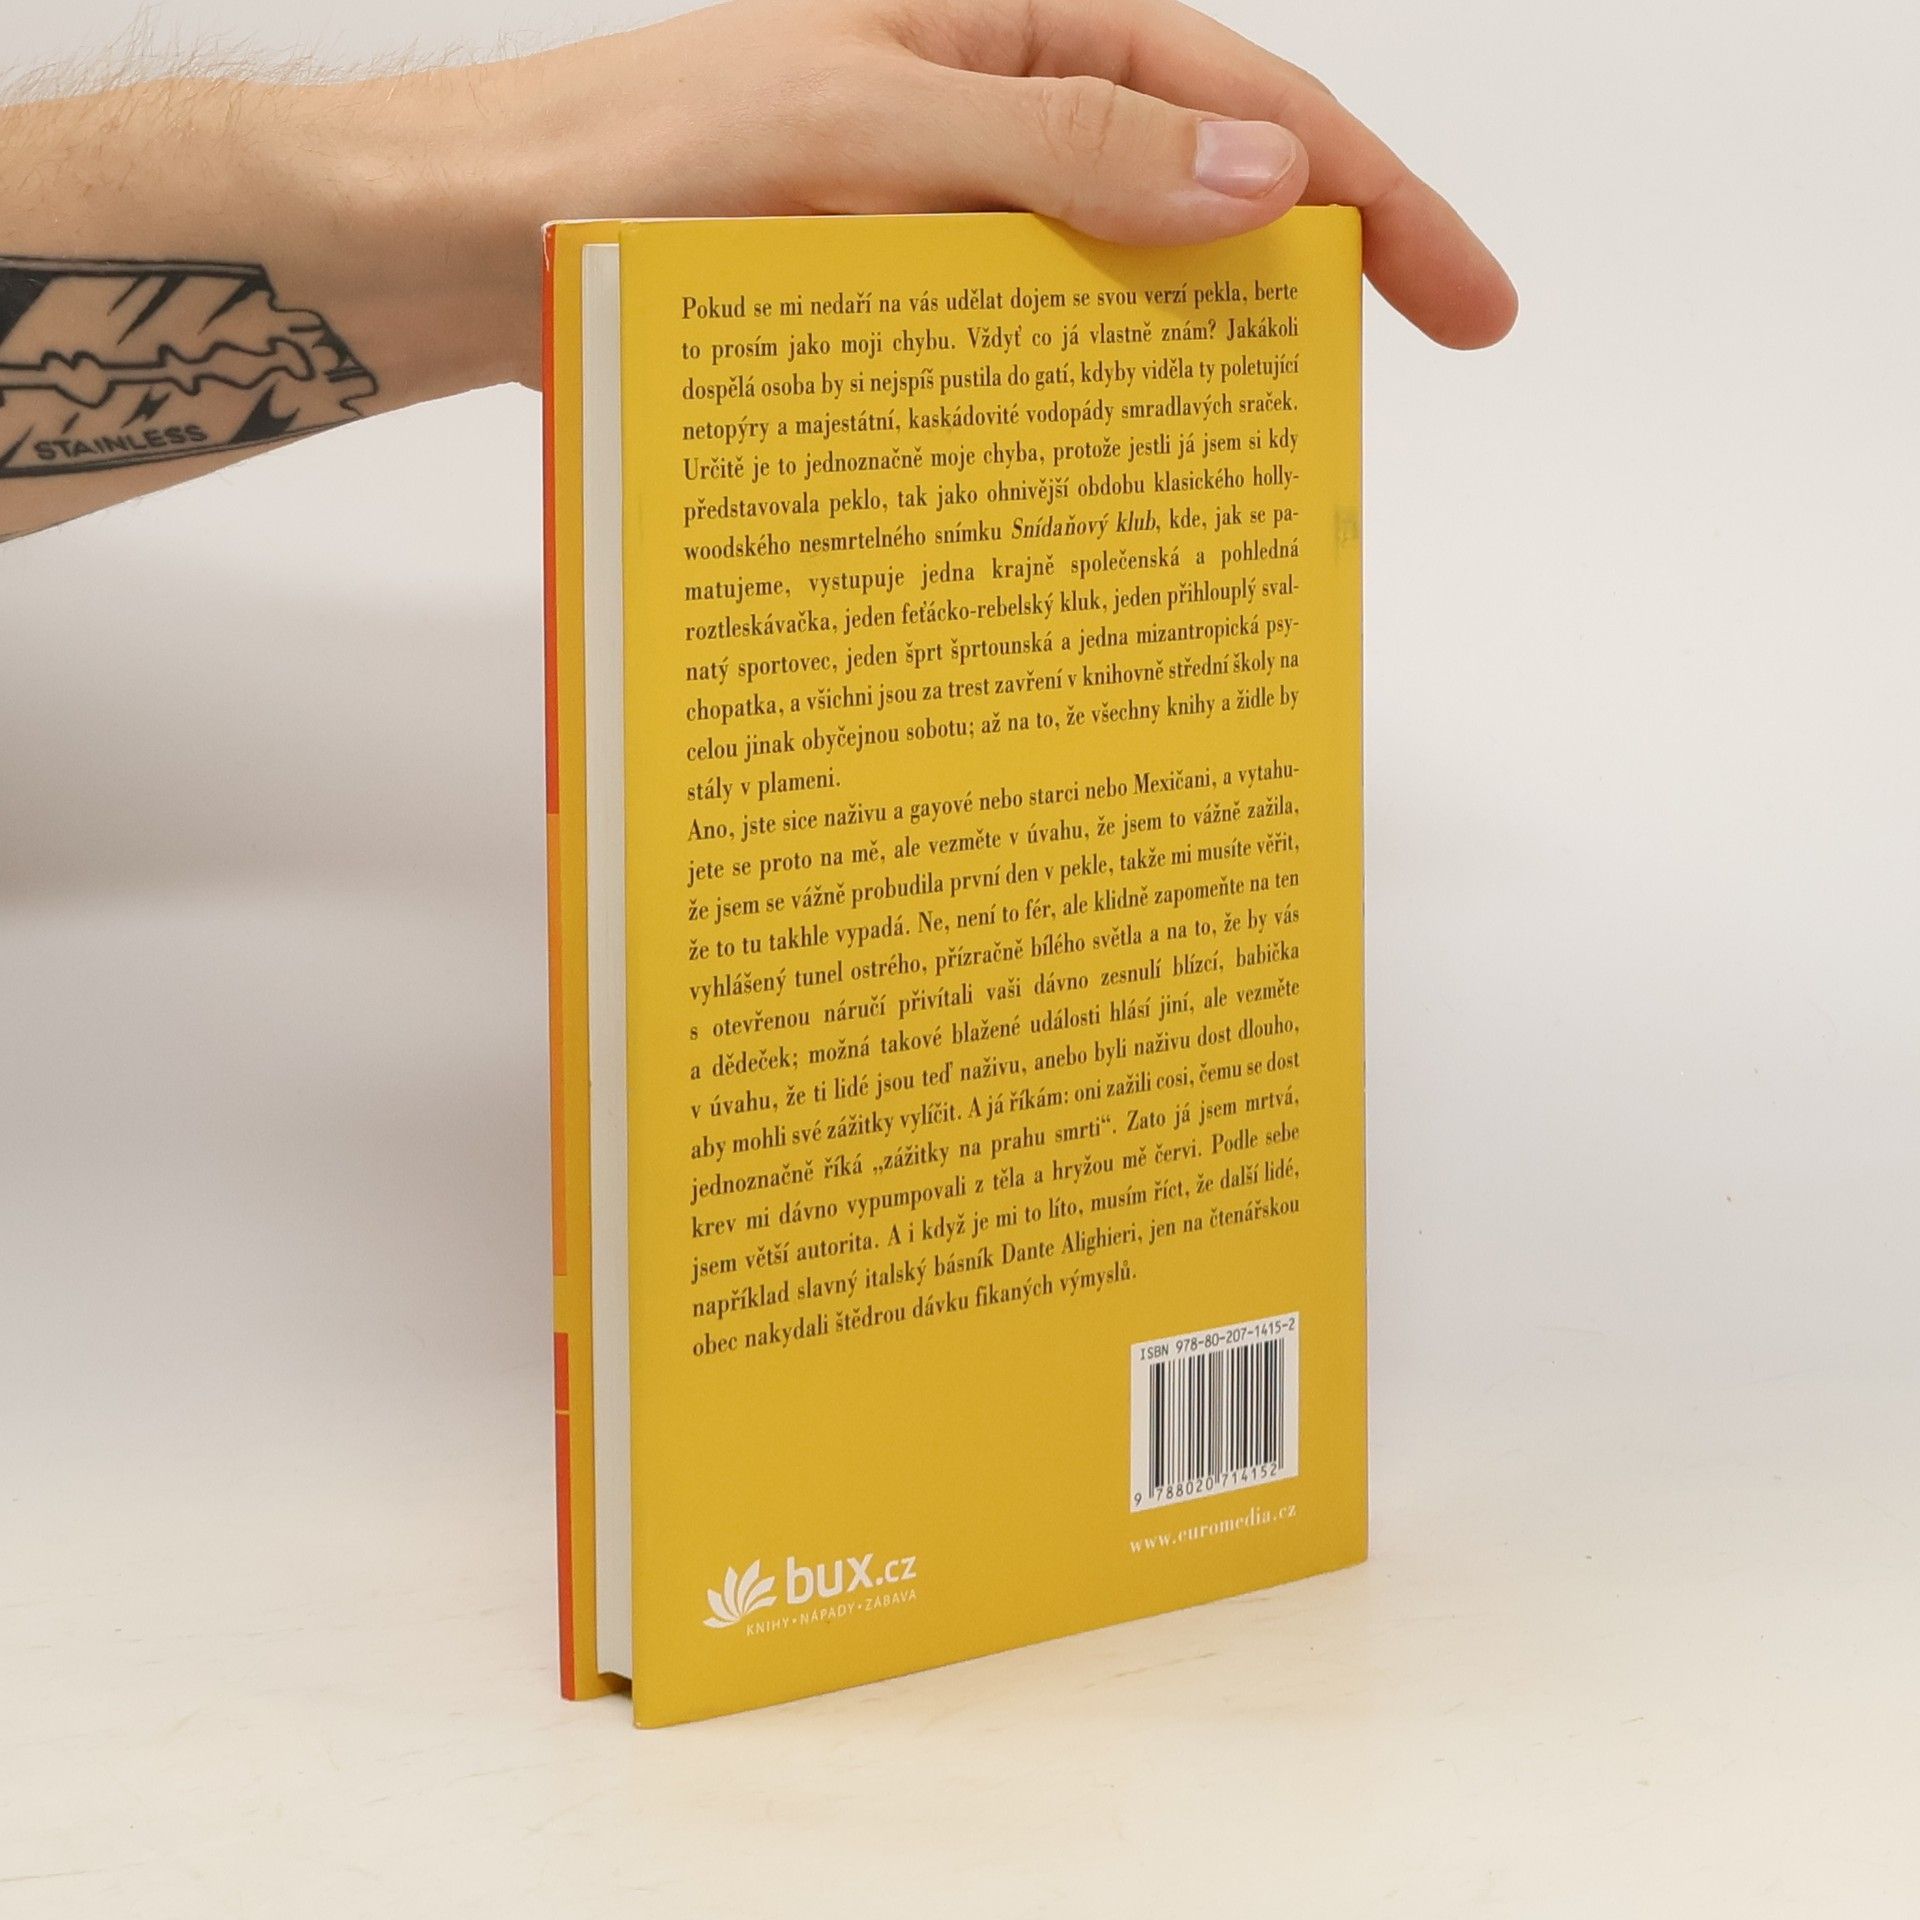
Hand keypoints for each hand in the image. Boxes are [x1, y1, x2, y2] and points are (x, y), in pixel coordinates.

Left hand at [383, 0, 1516, 385]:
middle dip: (1311, 275)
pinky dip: (1077, 405)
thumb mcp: (865, 117)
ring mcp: (946, 217)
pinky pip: (1020, 349)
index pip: (1235, 99)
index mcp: (1009, 23)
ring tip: (1270, 454)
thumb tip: (1260, 185)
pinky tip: (1114, 470)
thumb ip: (1065, 149)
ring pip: (1114, 284)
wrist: (478, 248)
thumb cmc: (638, 156)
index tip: (1464, 300)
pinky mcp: (892, 304)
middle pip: (1198, 188)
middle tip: (1399, 378)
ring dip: (1192, 357)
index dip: (1370, 193)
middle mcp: (991, 115)